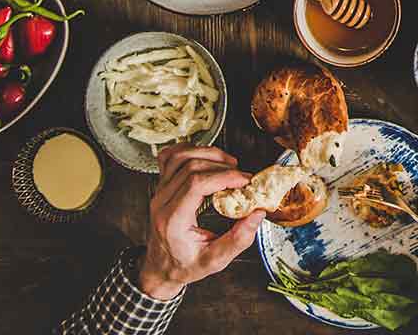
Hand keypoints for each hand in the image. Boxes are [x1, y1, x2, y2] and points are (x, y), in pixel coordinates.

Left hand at [137, 146, 264, 299]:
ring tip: (228, 164)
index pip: (196, 184)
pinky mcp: (161, 185)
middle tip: (241, 178)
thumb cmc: (185, 266)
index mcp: (172, 220)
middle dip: (222, 166)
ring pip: (180, 156)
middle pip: (190, 166)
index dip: (224, 177)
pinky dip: (189, 149)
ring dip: (208, 154)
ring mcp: (159, 191)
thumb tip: (258, 214)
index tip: (245, 182)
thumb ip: (238, 240)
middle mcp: (161, 201)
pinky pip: (170, 156)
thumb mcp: (215, 261)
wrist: (160, 268)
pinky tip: (206, 157)